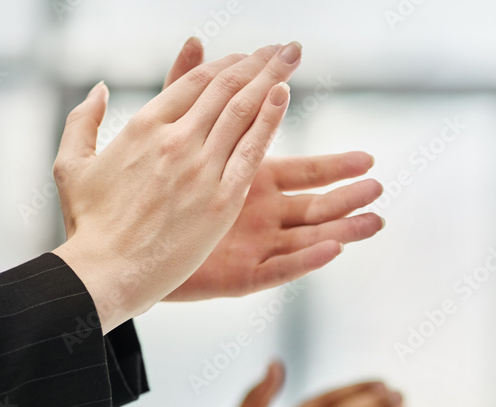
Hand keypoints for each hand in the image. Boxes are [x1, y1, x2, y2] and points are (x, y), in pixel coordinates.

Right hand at [51, 43, 301, 331]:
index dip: (223, 66)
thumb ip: (83, 121)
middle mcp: (175, 139)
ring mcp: (200, 169)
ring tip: (291, 55)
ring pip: (242, 111)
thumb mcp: (72, 164)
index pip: (193, 84)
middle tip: (282, 47)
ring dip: (270, 78)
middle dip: (256, 62)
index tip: (244, 57)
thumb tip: (99, 89)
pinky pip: (252, 153)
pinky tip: (283, 95)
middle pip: (224, 88)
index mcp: (143, 127)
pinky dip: (269, 121)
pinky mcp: (220, 202)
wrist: (106, 271)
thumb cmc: (88, 226)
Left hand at [158, 37, 384, 299]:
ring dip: (339, 227)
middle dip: (345, 193)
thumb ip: (186, 91)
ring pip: (304, 236)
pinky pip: (277, 270)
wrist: (118, 252)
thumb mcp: (164, 135)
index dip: (332, 165)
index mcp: (246, 182)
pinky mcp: (239, 276)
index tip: (367, 157)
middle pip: (311, 203)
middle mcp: (256, 215)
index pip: (302, 173)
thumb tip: (197, 42)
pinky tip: (331, 250)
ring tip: (374, 220)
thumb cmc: (141, 198)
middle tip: (378, 183)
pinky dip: (304, 261)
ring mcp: (250, 246)